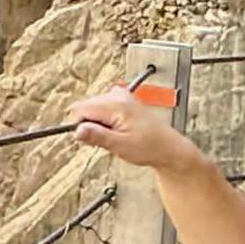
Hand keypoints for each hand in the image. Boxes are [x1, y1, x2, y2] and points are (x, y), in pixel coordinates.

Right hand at [67, 88, 197, 170]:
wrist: (168, 147)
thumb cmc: (149, 146)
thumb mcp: (119, 145)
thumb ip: (96, 136)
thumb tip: (77, 130)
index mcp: (116, 105)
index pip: (80, 108)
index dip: (79, 125)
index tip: (88, 138)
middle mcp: (118, 96)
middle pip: (86, 106)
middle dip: (88, 124)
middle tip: (103, 139)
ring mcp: (122, 96)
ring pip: (94, 106)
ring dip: (97, 122)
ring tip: (114, 135)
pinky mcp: (125, 101)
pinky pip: (104, 107)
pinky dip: (105, 119)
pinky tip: (117, 129)